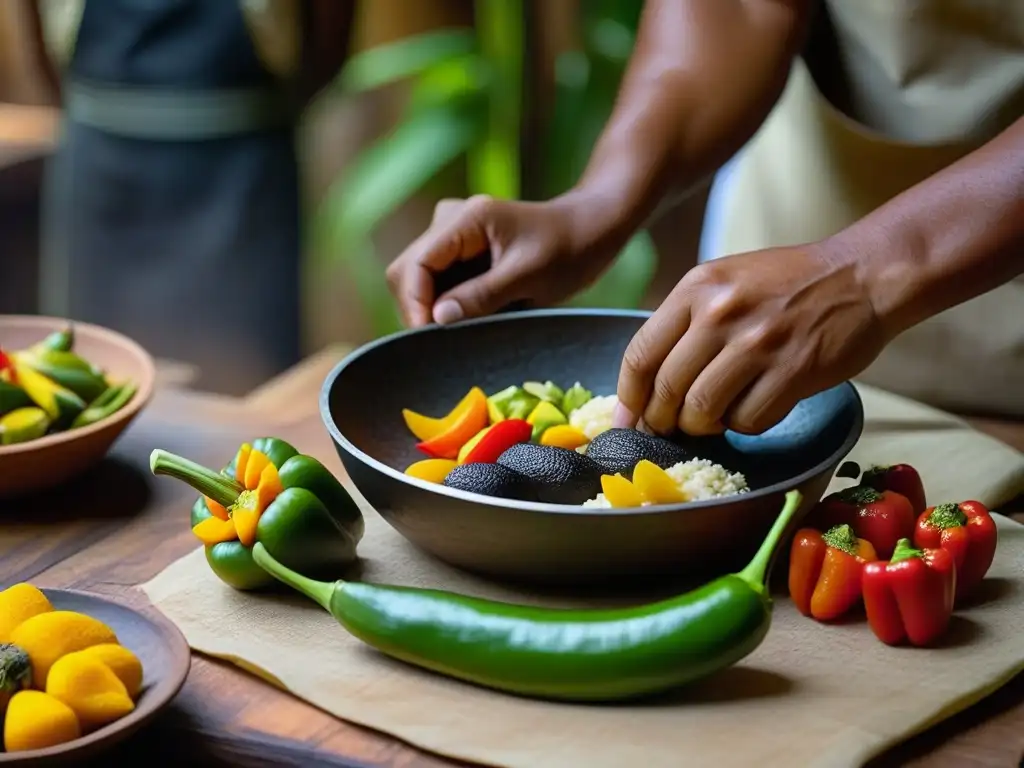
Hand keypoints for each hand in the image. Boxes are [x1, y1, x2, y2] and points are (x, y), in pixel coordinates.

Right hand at [386, 194, 614, 326]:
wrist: (589, 230)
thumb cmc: (568, 249)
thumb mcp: (528, 276)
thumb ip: (481, 296)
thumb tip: (437, 318)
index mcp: (465, 220)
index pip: (415, 265)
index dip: (415, 304)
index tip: (430, 337)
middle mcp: (449, 222)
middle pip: (408, 273)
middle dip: (421, 309)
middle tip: (447, 341)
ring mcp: (451, 236)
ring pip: (419, 282)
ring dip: (436, 309)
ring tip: (470, 326)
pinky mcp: (459, 252)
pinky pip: (439, 284)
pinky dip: (449, 305)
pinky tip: (476, 315)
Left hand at [613, 243, 887, 435]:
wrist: (861, 276)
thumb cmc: (786, 284)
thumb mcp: (724, 282)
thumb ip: (684, 322)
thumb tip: (645, 385)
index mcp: (696, 287)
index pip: (640, 355)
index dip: (628, 398)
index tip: (626, 422)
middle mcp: (721, 312)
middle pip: (667, 390)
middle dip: (661, 421)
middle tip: (668, 430)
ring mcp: (757, 342)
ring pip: (702, 411)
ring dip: (701, 427)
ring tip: (711, 421)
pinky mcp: (792, 370)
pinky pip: (748, 420)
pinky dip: (744, 425)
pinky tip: (752, 409)